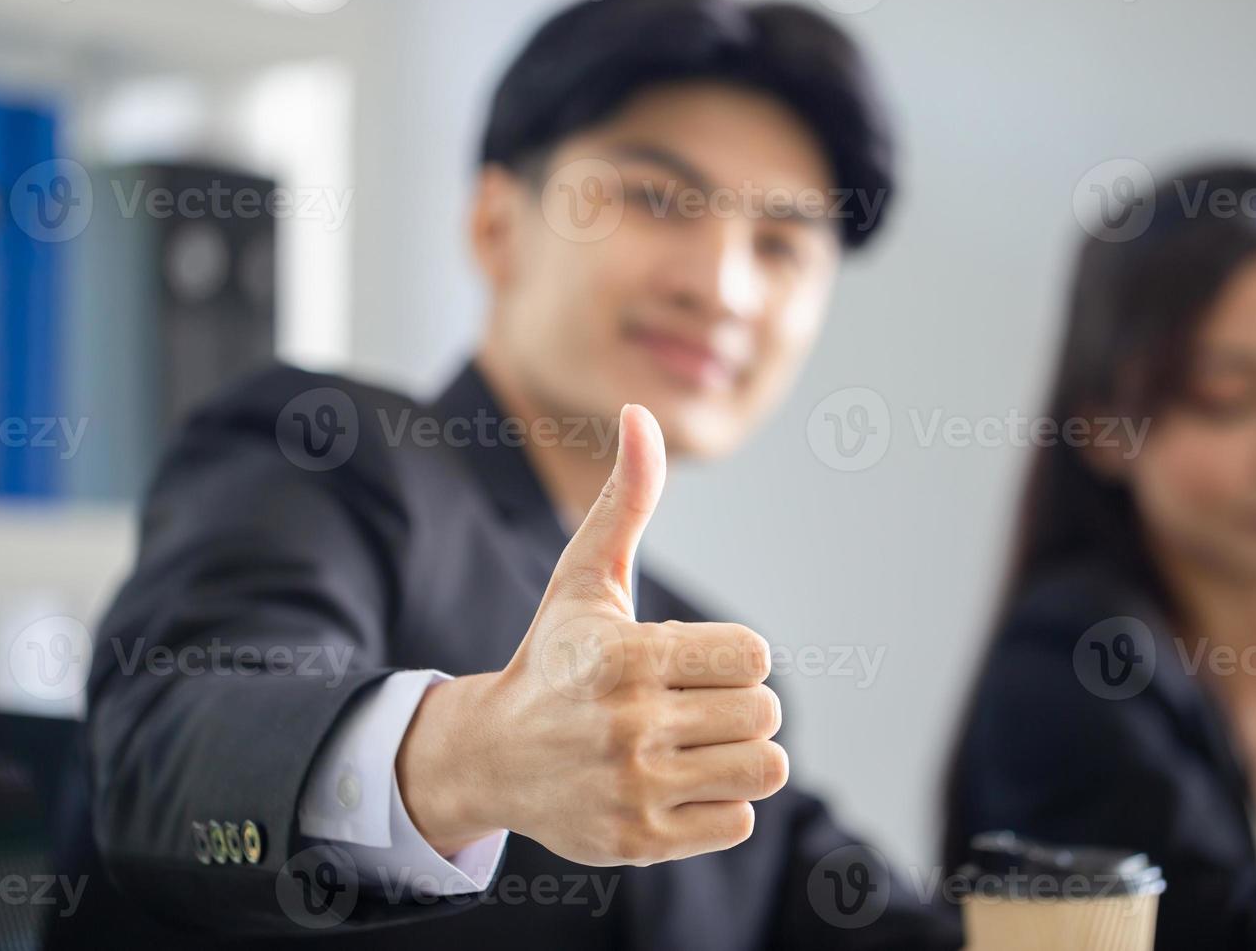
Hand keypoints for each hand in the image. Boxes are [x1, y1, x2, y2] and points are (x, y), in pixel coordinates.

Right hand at [396, 404, 787, 865]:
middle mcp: (629, 728)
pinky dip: (720, 803)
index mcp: (625, 657)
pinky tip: (676, 782)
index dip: (732, 656)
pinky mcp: (639, 842)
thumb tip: (641, 413)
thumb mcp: (583, 577)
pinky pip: (738, 821)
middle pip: (765, 712)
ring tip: (691, 742)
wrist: (489, 756)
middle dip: (736, 703)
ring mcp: (634, 790)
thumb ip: (627, 499)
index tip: (691, 660)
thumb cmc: (553, 657)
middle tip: (691, 703)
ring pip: (763, 768)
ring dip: (738, 753)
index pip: (754, 655)